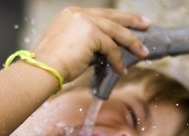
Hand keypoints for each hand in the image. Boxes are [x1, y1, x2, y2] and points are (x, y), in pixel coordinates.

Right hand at [33, 7, 149, 82]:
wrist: (43, 69)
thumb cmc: (51, 64)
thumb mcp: (68, 46)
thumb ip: (85, 43)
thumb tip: (103, 52)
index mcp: (71, 14)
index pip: (100, 15)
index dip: (116, 19)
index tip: (129, 23)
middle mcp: (78, 14)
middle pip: (111, 16)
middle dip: (131, 20)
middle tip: (146, 25)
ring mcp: (85, 21)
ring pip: (116, 31)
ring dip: (132, 42)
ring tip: (143, 52)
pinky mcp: (92, 34)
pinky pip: (111, 47)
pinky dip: (118, 60)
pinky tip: (121, 70)